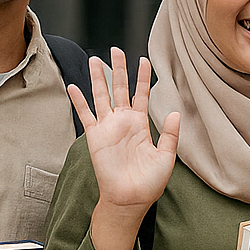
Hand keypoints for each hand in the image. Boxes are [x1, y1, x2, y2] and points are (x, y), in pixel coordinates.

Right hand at [73, 49, 181, 249]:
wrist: (130, 200)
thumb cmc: (149, 182)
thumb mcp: (166, 156)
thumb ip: (170, 134)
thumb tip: (175, 112)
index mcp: (141, 124)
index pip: (141, 94)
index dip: (142, 77)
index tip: (143, 59)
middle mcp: (123, 122)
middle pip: (120, 89)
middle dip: (118, 69)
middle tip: (116, 50)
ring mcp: (108, 128)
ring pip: (101, 97)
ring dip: (98, 78)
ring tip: (94, 59)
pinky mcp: (95, 137)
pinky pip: (86, 115)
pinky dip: (79, 101)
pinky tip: (73, 86)